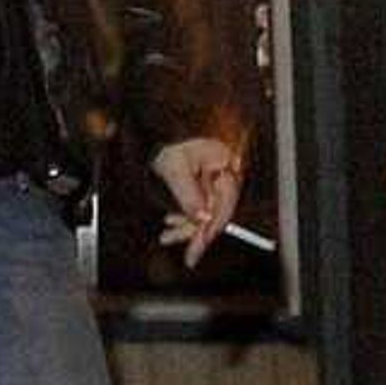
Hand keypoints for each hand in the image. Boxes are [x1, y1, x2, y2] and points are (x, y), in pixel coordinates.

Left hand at [151, 136, 245, 266]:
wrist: (160, 129)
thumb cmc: (169, 141)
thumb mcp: (175, 168)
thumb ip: (188, 193)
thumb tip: (203, 217)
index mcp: (225, 164)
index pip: (224, 204)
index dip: (211, 227)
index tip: (199, 244)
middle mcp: (225, 174)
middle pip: (217, 211)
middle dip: (197, 232)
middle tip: (188, 254)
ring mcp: (216, 179)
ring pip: (206, 212)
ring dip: (188, 227)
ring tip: (168, 237)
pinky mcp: (206, 184)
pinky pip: (200, 206)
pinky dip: (186, 216)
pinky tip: (172, 222)